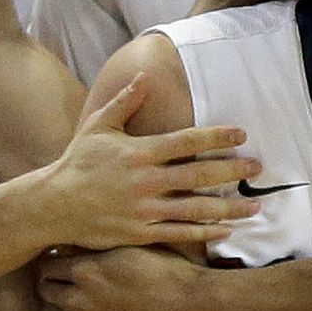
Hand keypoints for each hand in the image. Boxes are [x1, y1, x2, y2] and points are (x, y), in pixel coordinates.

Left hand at [39, 246, 206, 310]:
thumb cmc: (170, 274)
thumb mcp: (133, 248)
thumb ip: (99, 247)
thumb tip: (73, 244)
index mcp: (86, 270)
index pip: (47, 263)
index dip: (57, 262)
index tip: (67, 263)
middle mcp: (78, 299)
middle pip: (44, 290)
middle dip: (55, 285)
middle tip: (70, 284)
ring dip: (60, 309)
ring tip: (79, 306)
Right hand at [42, 76, 259, 248]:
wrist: (53, 205)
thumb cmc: (77, 162)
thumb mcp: (98, 126)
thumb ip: (124, 102)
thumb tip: (145, 77)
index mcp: (140, 152)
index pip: (187, 142)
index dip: (217, 137)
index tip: (241, 134)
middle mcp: (147, 181)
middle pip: (199, 175)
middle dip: (232, 170)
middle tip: (258, 167)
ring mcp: (145, 209)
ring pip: (196, 208)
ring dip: (229, 207)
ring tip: (255, 205)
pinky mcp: (140, 233)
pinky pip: (179, 233)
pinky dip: (205, 233)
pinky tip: (226, 230)